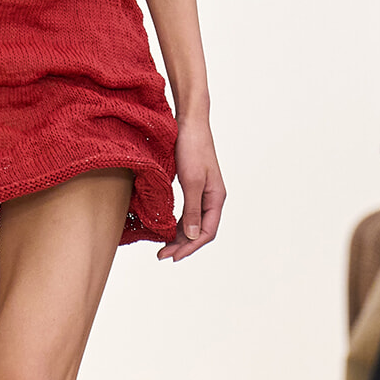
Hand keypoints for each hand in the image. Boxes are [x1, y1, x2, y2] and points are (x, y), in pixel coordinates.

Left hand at [160, 117, 225, 262]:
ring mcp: (203, 192)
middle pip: (201, 230)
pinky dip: (178, 223)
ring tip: (162, 248)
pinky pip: (188, 211)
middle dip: (183, 245)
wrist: (188, 122)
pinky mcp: (193, 185)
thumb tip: (193, 236)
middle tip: (162, 256)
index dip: (191, 247)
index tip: (174, 256)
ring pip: (193, 222)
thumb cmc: (192, 147)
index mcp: (217, 198)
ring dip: (179, 236)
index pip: (207, 232)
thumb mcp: (191, 180)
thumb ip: (192, 209)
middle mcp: (212, 198)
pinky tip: (167, 228)